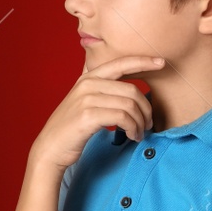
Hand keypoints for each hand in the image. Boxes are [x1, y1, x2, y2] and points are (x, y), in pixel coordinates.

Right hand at [29, 55, 164, 171]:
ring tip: (139, 133)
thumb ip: (102, 91)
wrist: (50, 148)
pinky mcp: (88, 116)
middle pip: (132, 90)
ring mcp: (87, 99)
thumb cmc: (71, 128)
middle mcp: (87, 84)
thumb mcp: (84, 102)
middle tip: (148, 124)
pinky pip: (123, 117)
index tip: (161, 63)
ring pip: (129, 105)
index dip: (143, 61)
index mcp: (88, 78)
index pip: (120, 63)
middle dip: (146, 109)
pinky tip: (132, 136)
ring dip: (140, 122)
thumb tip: (130, 90)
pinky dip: (133, 128)